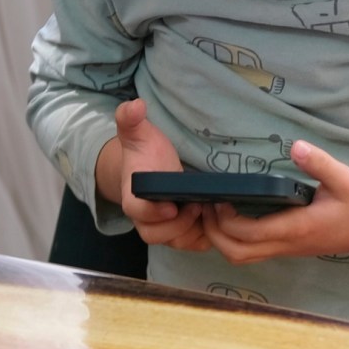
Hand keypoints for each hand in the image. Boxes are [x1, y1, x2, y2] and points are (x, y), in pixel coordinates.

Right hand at [101, 99, 210, 251]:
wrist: (151, 171)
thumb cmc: (146, 153)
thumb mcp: (139, 133)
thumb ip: (132, 119)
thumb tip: (135, 105)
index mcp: (132, 196)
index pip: (137, 211)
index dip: (153, 213)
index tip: (171, 206)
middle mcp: (145, 218)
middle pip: (156, 235)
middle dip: (179, 225)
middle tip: (199, 204)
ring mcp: (163, 229)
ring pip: (177, 242)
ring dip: (196, 230)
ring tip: (212, 209)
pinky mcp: (182, 234)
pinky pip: (194, 244)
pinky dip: (207, 236)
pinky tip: (216, 216)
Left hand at [201, 140, 348, 264]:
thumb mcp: (344, 178)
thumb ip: (320, 163)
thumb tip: (296, 146)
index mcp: (297, 228)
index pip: (250, 233)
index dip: (226, 220)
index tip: (219, 197)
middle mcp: (286, 244)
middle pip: (237, 253)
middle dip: (213, 233)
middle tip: (207, 205)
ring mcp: (284, 249)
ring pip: (241, 257)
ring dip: (220, 239)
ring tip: (214, 211)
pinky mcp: (285, 248)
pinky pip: (250, 253)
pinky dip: (232, 241)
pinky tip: (230, 217)